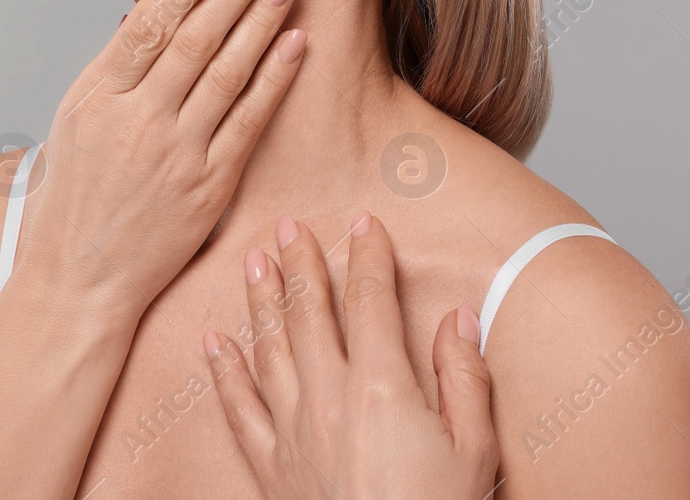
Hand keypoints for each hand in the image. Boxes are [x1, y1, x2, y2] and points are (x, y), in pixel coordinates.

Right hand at [14, 0, 305, 322]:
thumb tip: (147, 18)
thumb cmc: (75, 200)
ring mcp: (176, 154)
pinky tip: (296, 43)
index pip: (149, 22)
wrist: (79, 281)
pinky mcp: (209, 187)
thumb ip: (114, 72)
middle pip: (196, 38)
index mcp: (96, 97)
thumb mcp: (75, 123)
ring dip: (262, 19)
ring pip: (228, 72)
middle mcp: (137, 121)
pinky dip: (275, 79)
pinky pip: (249, 121)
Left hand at [204, 212, 499, 498]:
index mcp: (383, 388)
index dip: (367, 257)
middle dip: (299, 264)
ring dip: (260, 300)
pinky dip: (224, 371)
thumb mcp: (475, 450)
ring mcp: (292, 431)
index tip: (363, 224)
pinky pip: (238, 408)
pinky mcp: (270, 465)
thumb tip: (457, 318)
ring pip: (269, 348)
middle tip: (287, 226)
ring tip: (253, 261)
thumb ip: (463, 378)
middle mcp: (329, 398)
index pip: (370, 302)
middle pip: (309, 313)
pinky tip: (214, 343)